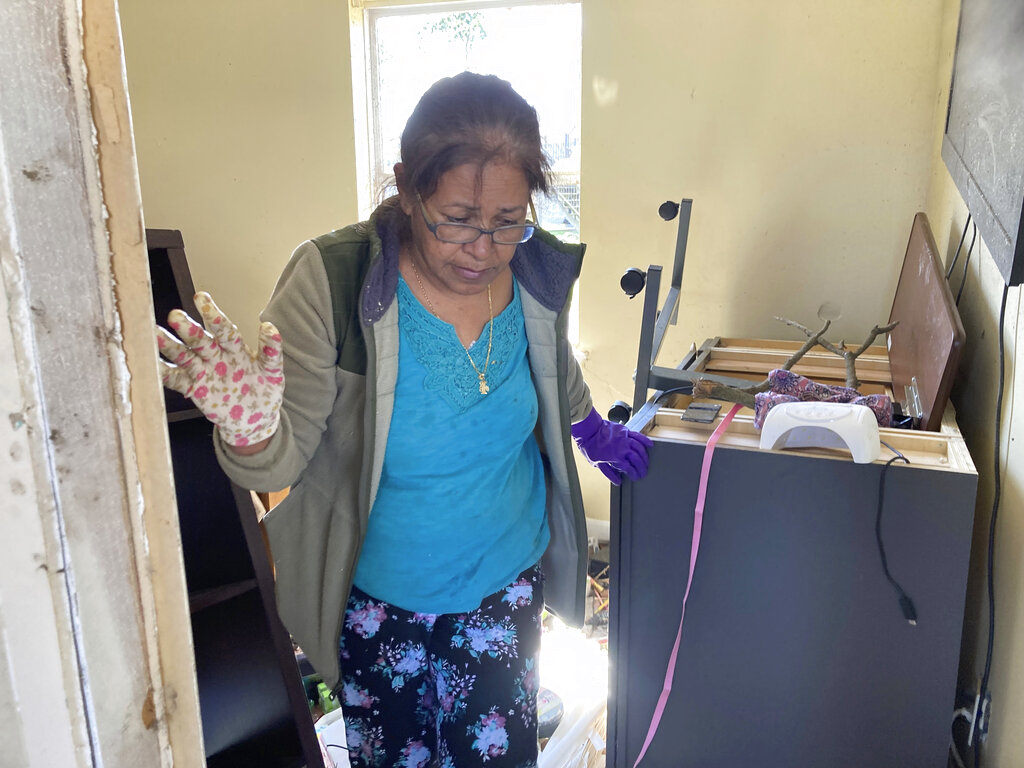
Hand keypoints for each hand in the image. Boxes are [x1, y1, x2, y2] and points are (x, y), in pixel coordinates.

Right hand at [156, 292, 283, 447]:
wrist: (255, 419)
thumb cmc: (265, 390)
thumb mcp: (273, 372)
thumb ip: (271, 351)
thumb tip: (269, 326)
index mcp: (235, 349)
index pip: (223, 329)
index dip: (213, 314)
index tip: (201, 297)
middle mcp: (216, 357)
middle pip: (200, 341)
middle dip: (188, 329)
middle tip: (175, 315)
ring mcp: (204, 373)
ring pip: (184, 357)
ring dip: (170, 347)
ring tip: (155, 334)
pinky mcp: (194, 390)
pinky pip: (177, 381)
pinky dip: (164, 374)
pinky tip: (152, 365)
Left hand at [571, 407, 653, 484]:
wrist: (588, 430)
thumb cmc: (590, 446)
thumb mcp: (597, 463)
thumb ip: (609, 473)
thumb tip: (618, 481)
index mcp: (615, 458)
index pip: (630, 469)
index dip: (635, 474)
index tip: (637, 477)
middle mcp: (622, 448)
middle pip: (637, 460)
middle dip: (642, 468)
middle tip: (644, 472)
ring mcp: (625, 439)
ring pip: (640, 449)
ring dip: (644, 457)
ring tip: (646, 462)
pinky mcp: (625, 431)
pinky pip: (638, 435)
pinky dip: (645, 440)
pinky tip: (649, 445)